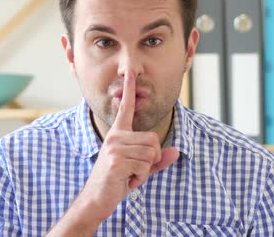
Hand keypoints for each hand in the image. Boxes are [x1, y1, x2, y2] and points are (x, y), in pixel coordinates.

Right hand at [78, 70, 179, 221]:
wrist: (97, 199)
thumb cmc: (117, 181)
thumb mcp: (139, 168)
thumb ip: (158, 160)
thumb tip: (176, 151)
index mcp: (118, 134)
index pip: (126, 108)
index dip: (129, 90)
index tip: (130, 74)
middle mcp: (115, 137)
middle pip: (153, 140)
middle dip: (151, 159)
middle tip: (134, 169)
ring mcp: (114, 148)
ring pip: (151, 153)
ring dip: (145, 170)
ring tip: (128, 174)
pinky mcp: (116, 161)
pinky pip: (144, 166)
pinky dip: (140, 177)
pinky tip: (125, 180)